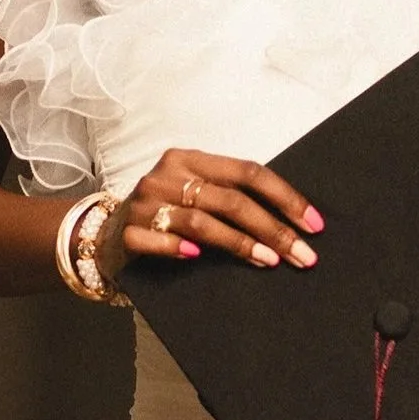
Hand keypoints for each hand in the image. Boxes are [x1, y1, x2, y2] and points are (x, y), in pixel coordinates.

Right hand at [107, 149, 321, 277]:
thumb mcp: (197, 194)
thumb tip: (291, 224)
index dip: (285, 197)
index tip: (313, 224)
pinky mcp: (128, 232)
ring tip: (269, 261)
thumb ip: (230, 198)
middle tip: (301, 255)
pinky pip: (157, 241)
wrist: (105, 234)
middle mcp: (167, 174)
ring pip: (201, 222)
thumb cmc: (167, 213)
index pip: (247, 172)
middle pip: (230, 200)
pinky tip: (198, 258)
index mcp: (191, 159)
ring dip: (240, 243)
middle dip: (272, 229)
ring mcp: (145, 203)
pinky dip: (178, 249)